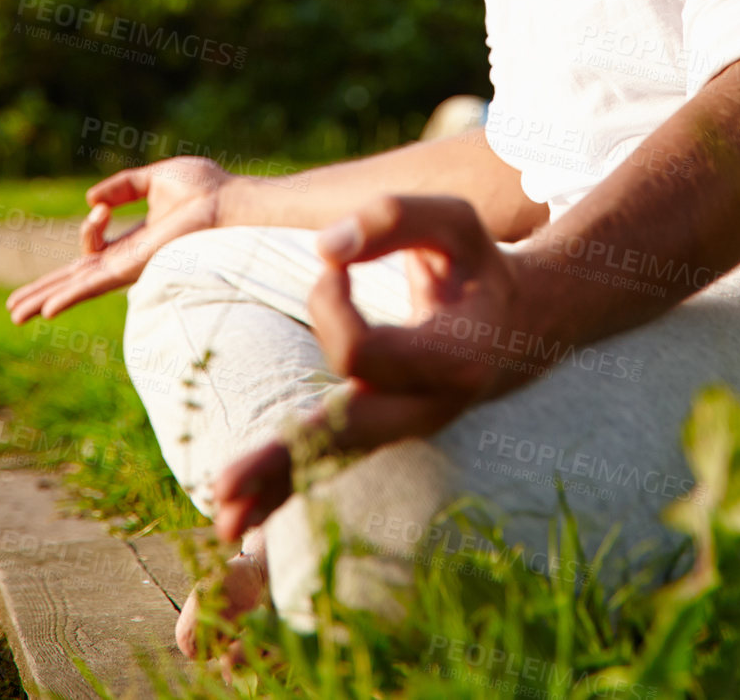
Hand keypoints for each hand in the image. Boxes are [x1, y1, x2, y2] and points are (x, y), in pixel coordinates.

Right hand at [6, 155, 231, 324]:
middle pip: (77, 279)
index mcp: (135, 239)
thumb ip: (122, 186)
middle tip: (13, 309)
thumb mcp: (155, 178)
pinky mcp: (134, 268)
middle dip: (45, 291)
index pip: (94, 251)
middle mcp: (129, 259)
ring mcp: (129, 266)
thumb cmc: (206, 188)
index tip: (101, 206)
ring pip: (78, 287)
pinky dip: (67, 296)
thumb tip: (90, 200)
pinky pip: (93, 284)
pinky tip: (45, 310)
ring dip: (44, 298)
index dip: (87, 232)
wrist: (229, 202)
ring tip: (15, 315)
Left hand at [211, 194, 547, 541]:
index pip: (363, 352)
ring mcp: (404, 427)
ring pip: (334, 460)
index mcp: (451, 360)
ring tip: (223, 520)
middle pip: (345, 433)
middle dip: (284, 455)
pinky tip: (242, 521)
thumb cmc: (476, 265)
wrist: (517, 324)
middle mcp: (427, 407)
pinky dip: (285, 489)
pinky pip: (331, 463)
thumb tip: (324, 249)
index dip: (330, 303)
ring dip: (274, 487)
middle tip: (222, 485)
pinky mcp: (383, 431)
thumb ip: (394, 219)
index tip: (332, 262)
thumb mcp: (454, 221)